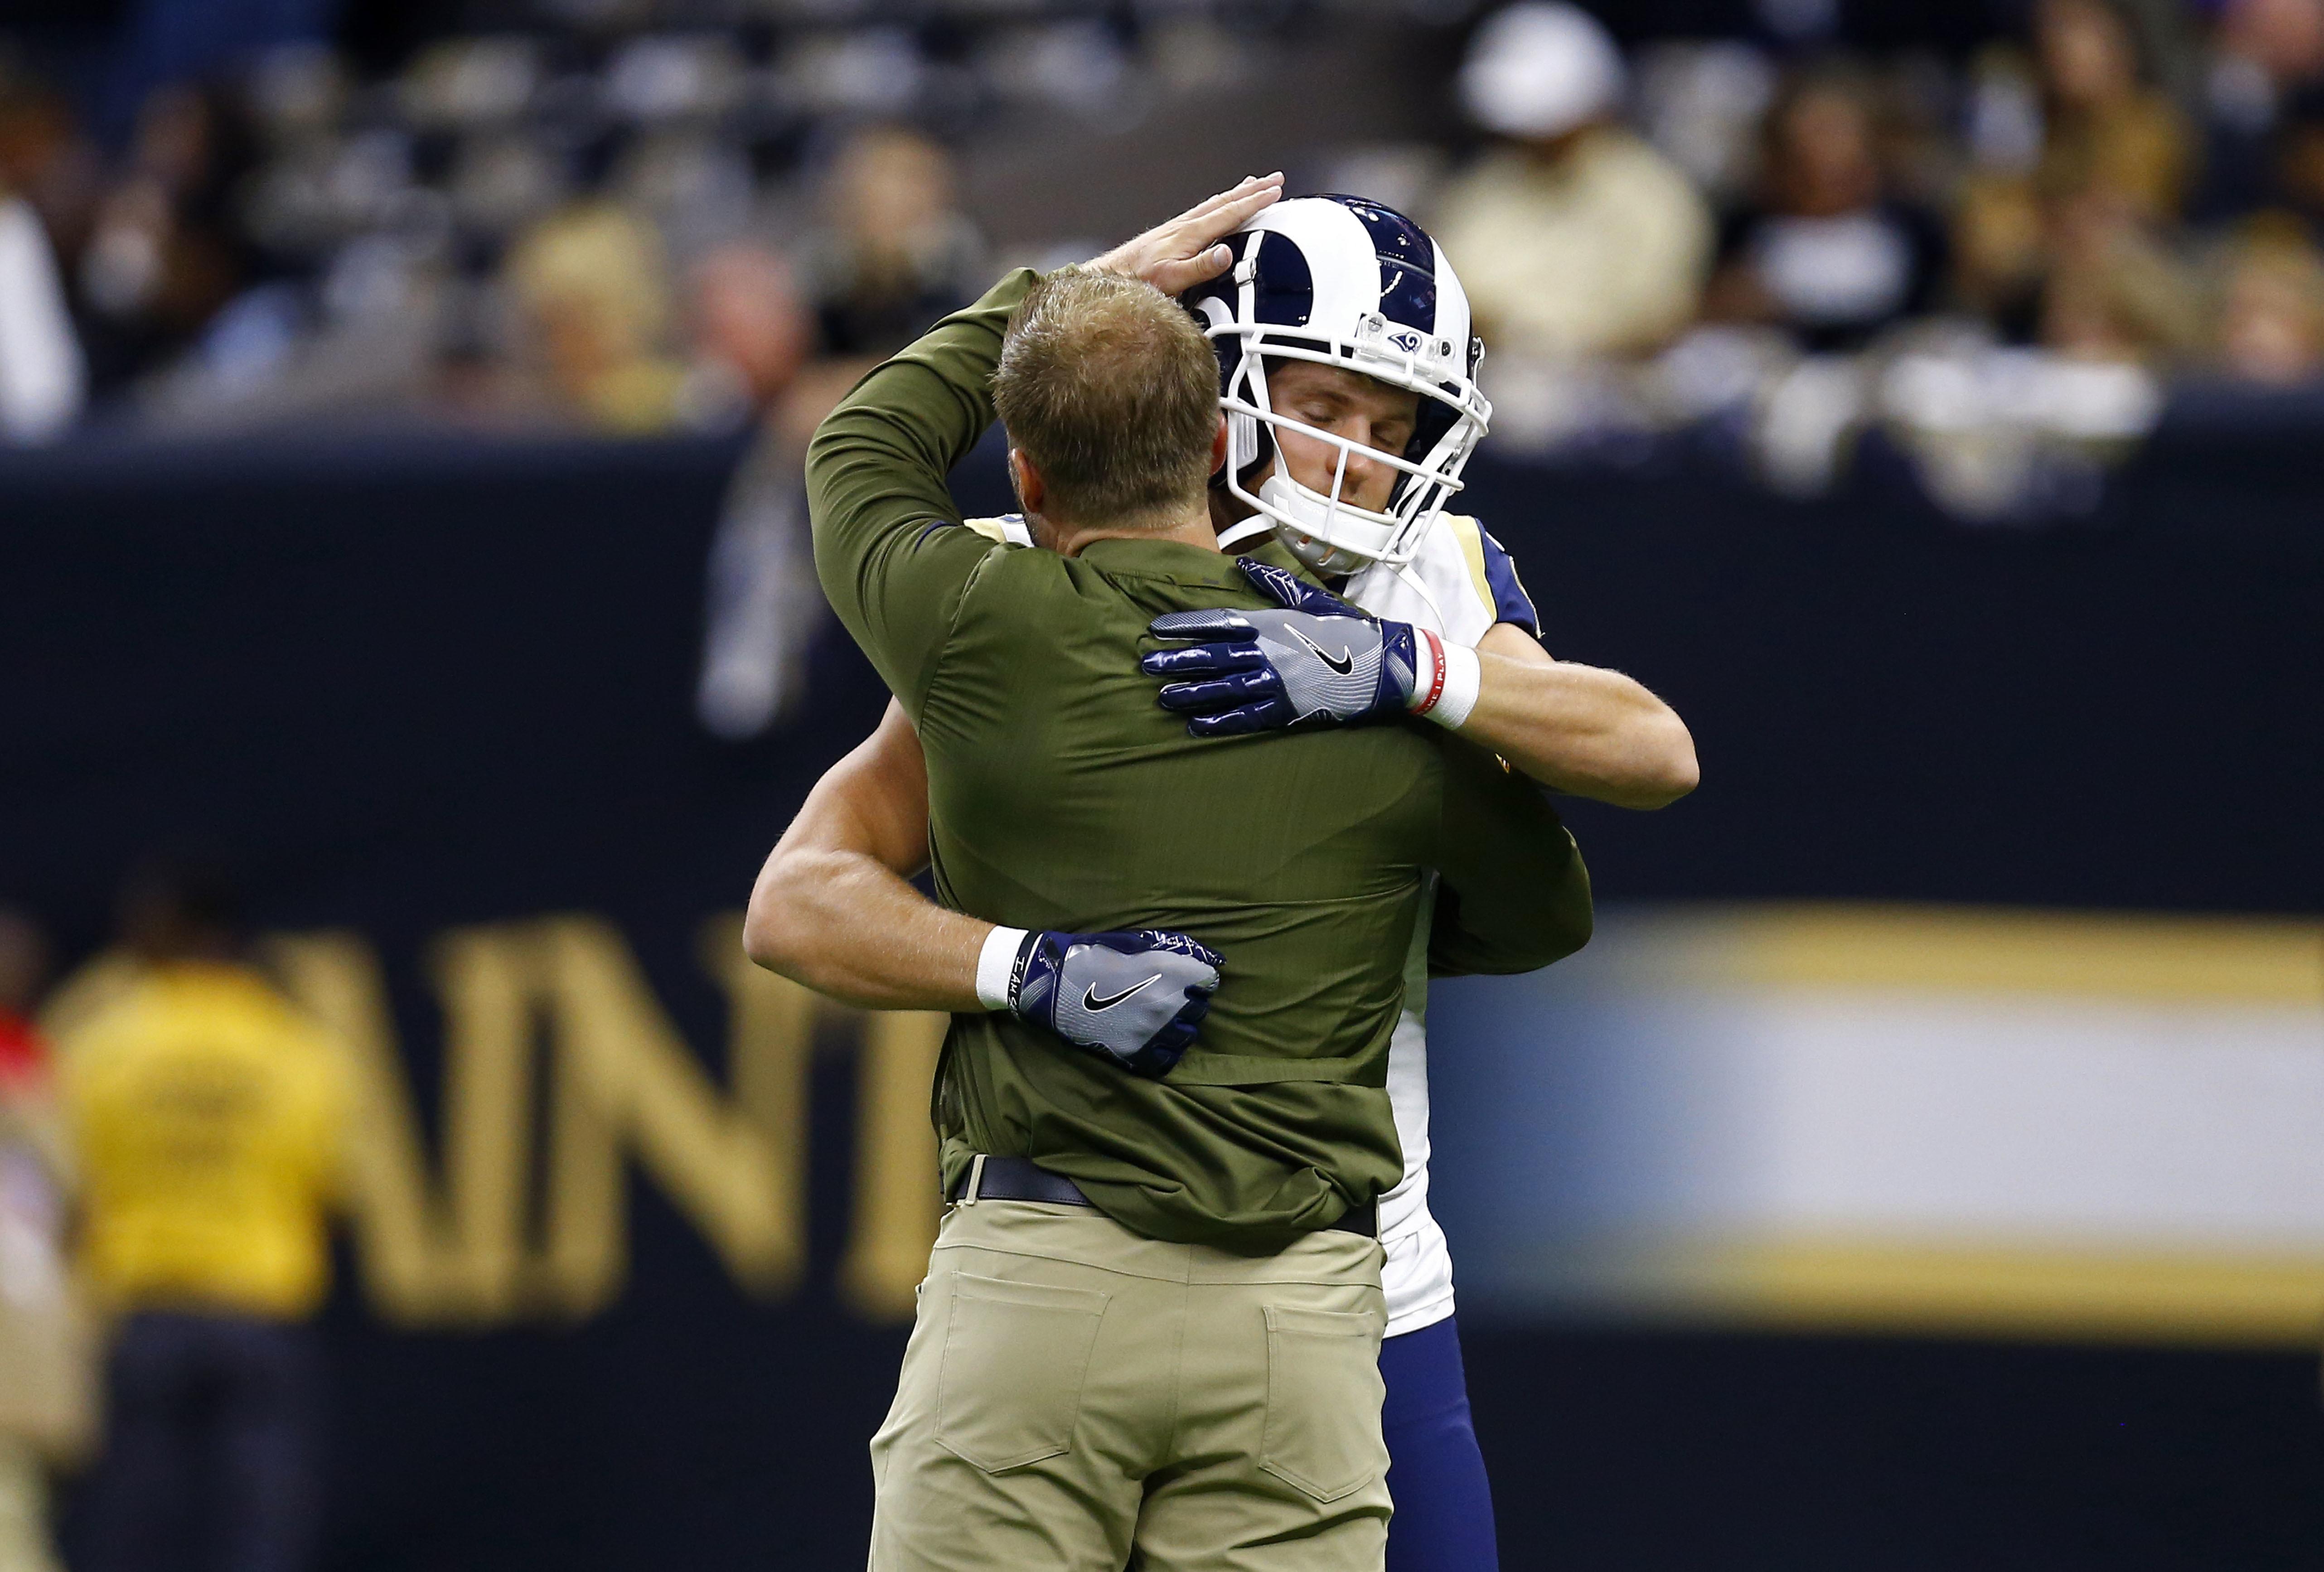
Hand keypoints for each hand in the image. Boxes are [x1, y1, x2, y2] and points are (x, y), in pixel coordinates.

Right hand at [1005, 928, 1223, 1077]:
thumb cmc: (1094, 954)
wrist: (1052, 982)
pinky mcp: (1133, 1054)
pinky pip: (1167, 1061)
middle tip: (1167, 995)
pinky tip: (1154, 1039)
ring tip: (1160, 1017)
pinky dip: (1165, 1051)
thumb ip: (1179, 948)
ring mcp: (1150, 1033)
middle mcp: (1165, 1004)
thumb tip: (1218, 959)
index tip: (1186, 978)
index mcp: (1168, 972)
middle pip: (1200, 1009)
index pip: (1208, 981)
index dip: (1198, 978)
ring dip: (1180, 1026)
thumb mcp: (1136, 940)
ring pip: (1187, 1036)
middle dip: (1189, 1001)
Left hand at [1084, 173, 1283, 295]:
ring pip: (1215, 203)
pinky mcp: (1172, 232)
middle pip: (1226, 201)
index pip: (1230, 213)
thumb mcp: (1173, 279)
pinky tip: (1219, 205)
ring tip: (1254, 183)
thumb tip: (1227, 253)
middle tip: (1275, 178)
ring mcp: (1179, 226)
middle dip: (1253, 190)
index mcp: (1191, 234)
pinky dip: (1220, 203)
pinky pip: (1204, 211)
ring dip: (1237, 193)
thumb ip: (1202, 267)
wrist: (1112, 276)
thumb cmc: (1141, 281)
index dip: (1255, 202)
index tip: (1276, 191)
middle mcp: (1186, 225)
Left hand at [1142, 560, 1435, 736]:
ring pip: (1223, 689)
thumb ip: (1273, 584)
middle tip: (1146, 664)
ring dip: (1190, 693)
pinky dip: (1220, 722)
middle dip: (1177, 660)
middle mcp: (1269, 652)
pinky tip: (1196, 726)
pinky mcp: (1289, 710)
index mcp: (1272, 623)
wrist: (1388, 664)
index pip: (1218, 622)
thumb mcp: (1312, 599)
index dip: (1186, 625)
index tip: (1157, 627)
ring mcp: (1278, 684)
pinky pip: (1247, 717)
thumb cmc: (1349, 629)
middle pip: (1212, 656)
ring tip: (1163, 696)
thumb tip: (1243, 564)